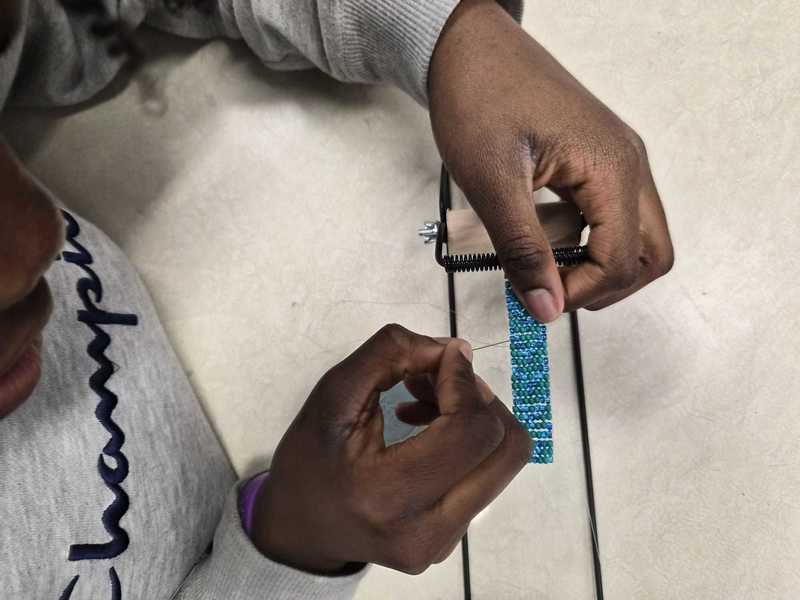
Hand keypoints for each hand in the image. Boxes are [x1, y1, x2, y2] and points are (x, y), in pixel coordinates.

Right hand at [249, 325, 531, 573]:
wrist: (297, 531)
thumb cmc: (307, 460)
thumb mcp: (333, 394)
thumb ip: (390, 355)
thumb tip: (454, 350)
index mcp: (388, 496)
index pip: (470, 429)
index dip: (464, 380)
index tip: (440, 356)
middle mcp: (428, 531)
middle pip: (507, 447)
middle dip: (480, 397)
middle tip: (438, 377)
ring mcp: (445, 543)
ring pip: (503, 461)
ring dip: (476, 416)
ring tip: (427, 400)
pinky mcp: (452, 543)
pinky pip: (486, 477)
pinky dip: (468, 441)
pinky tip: (428, 429)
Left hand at [429, 0, 673, 321]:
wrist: (469, 46)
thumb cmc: (479, 97)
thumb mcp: (494, 183)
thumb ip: (522, 250)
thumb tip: (545, 307)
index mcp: (612, 168)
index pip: (624, 260)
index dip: (580, 293)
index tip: (535, 299)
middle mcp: (628, 163)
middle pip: (652, 254)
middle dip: (607, 286)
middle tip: (552, 292)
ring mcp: (618, 158)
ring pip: (637, 236)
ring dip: (598, 263)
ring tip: (544, 264)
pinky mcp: (600, 157)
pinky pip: (613, 213)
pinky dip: (587, 239)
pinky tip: (544, 236)